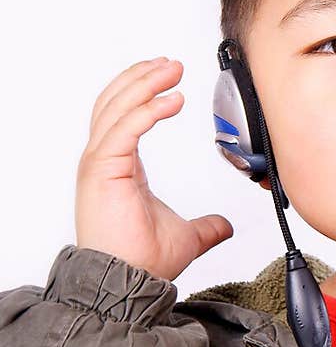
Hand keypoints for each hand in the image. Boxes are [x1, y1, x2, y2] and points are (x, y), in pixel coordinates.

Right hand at [75, 56, 233, 282]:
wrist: (127, 282)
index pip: (122, 114)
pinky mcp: (103, 170)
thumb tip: (224, 226)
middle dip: (143, 77)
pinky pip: (124, 128)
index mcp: (118, 166)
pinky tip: (172, 99)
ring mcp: (100, 163)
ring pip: (116, 107)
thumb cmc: (142, 259)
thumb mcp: (186, 235)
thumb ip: (205, 225)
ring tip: (172, 69)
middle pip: (115, 101)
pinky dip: (147, 109)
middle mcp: (104, 160)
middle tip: (171, 63)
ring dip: (145, 83)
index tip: (168, 77)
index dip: (142, 91)